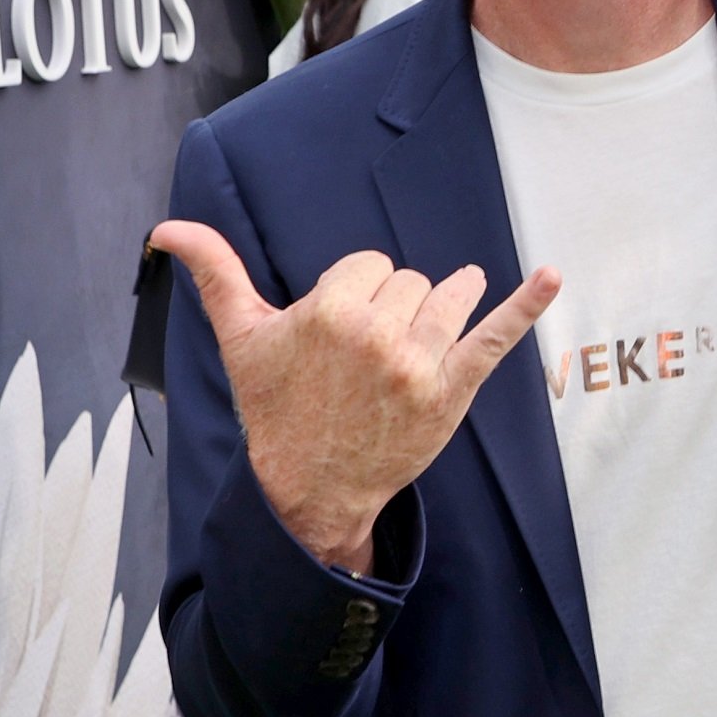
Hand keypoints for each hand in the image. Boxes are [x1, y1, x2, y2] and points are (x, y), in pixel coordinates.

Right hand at [152, 220, 558, 573]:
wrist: (308, 487)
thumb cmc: (276, 408)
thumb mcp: (241, 338)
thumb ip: (213, 273)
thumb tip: (165, 229)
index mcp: (328, 310)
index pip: (369, 264)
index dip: (356, 294)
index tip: (339, 335)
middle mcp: (376, 334)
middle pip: (410, 280)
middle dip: (392, 306)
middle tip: (366, 356)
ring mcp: (418, 364)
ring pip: (447, 296)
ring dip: (439, 307)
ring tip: (419, 335)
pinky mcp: (451, 391)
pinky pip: (493, 336)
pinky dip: (526, 305)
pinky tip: (551, 276)